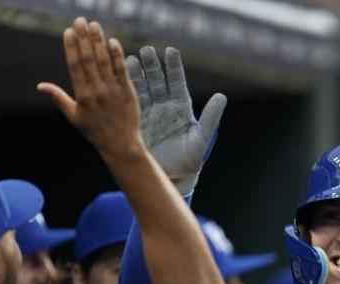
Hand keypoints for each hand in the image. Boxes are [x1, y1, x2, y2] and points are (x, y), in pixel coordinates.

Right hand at [37, 18, 143, 158]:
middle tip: (81, 20)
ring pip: (104, 62)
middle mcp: (96, 91)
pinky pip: (121, 70)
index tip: (69, 31)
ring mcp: (112, 91)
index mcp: (81, 95)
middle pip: (88, 60)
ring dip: (99, 42)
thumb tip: (40, 86)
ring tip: (95, 25)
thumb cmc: (94, 130)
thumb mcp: (73, 116)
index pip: (74, 66)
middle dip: (84, 38)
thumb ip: (58, 97)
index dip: (71, 48)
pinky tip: (112, 41)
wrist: (120, 144)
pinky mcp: (127, 92)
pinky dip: (117, 56)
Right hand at [126, 46, 226, 195]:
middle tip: (146, 50)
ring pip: (142, 88)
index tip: (170, 51)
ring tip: (128, 58)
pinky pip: (131, 102)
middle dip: (152, 66)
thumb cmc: (191, 159)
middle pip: (158, 81)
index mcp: (182, 107)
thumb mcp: (201, 138)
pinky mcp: (138, 121)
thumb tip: (222, 96)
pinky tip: (118, 78)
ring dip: (136, 74)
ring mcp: (151, 112)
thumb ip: (211, 117)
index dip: (173, 67)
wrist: (173, 176)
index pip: (177, 82)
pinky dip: (125, 90)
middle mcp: (166, 106)